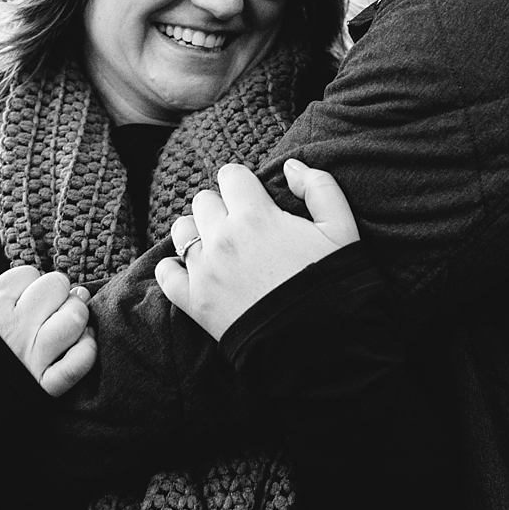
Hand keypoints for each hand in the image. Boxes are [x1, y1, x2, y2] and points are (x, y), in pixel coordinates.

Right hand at [0, 266, 96, 396]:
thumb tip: (9, 287)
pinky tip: (84, 342)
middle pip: (56, 287)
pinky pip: (79, 363)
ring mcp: (30, 357)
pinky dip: (87, 350)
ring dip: (77, 316)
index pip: (28, 274)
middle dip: (58, 293)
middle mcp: (13, 328)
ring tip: (70, 322)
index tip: (26, 298)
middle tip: (52, 307)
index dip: (32, 284)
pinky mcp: (42, 387)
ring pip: (74, 319)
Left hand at [155, 158, 358, 340]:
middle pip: (204, 200)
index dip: (243, 183)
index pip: (231, 175)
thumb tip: (291, 166)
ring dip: (196, 232)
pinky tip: (191, 270)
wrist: (318, 343)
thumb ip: (318, 187)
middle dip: (221, 207)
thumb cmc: (333, 283)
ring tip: (217, 246)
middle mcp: (223, 238)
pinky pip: (166, 273)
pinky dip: (173, 268)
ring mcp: (205, 270)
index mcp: (256, 215)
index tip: (253, 197)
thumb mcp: (342, 229)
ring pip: (181, 230)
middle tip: (241, 226)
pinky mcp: (194, 302)